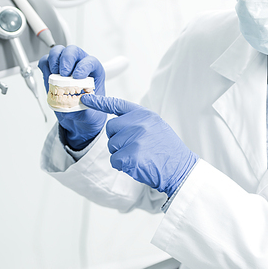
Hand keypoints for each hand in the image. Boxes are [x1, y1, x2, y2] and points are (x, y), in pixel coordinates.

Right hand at [38, 45, 106, 149]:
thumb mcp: (92, 112)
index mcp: (94, 72)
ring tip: (55, 75)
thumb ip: (87, 104)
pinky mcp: (52, 71)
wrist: (77, 119)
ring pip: (58, 52)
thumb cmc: (88, 112)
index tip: (78, 76)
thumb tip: (79, 99)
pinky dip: (44, 65)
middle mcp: (80, 65)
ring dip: (54, 60)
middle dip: (67, 59)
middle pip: (73, 51)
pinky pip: (46, 61)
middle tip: (63, 74)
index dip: (84, 66)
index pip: (90, 61)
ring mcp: (65, 67)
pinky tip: (48, 76)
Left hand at [81, 94, 197, 196]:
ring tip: (140, 156)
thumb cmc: (167, 150)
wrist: (180, 169)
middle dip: (117, 138)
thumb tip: (117, 124)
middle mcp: (139, 124)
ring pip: (111, 145)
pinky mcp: (130, 156)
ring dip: (120, 154)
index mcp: (145, 115)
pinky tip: (136, 165)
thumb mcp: (156, 127)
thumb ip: (138, 121)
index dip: (100, 102)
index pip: (118, 104)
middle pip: (111, 127)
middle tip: (134, 147)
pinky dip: (122, 166)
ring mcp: (135, 139)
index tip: (86, 99)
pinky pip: (114, 160)